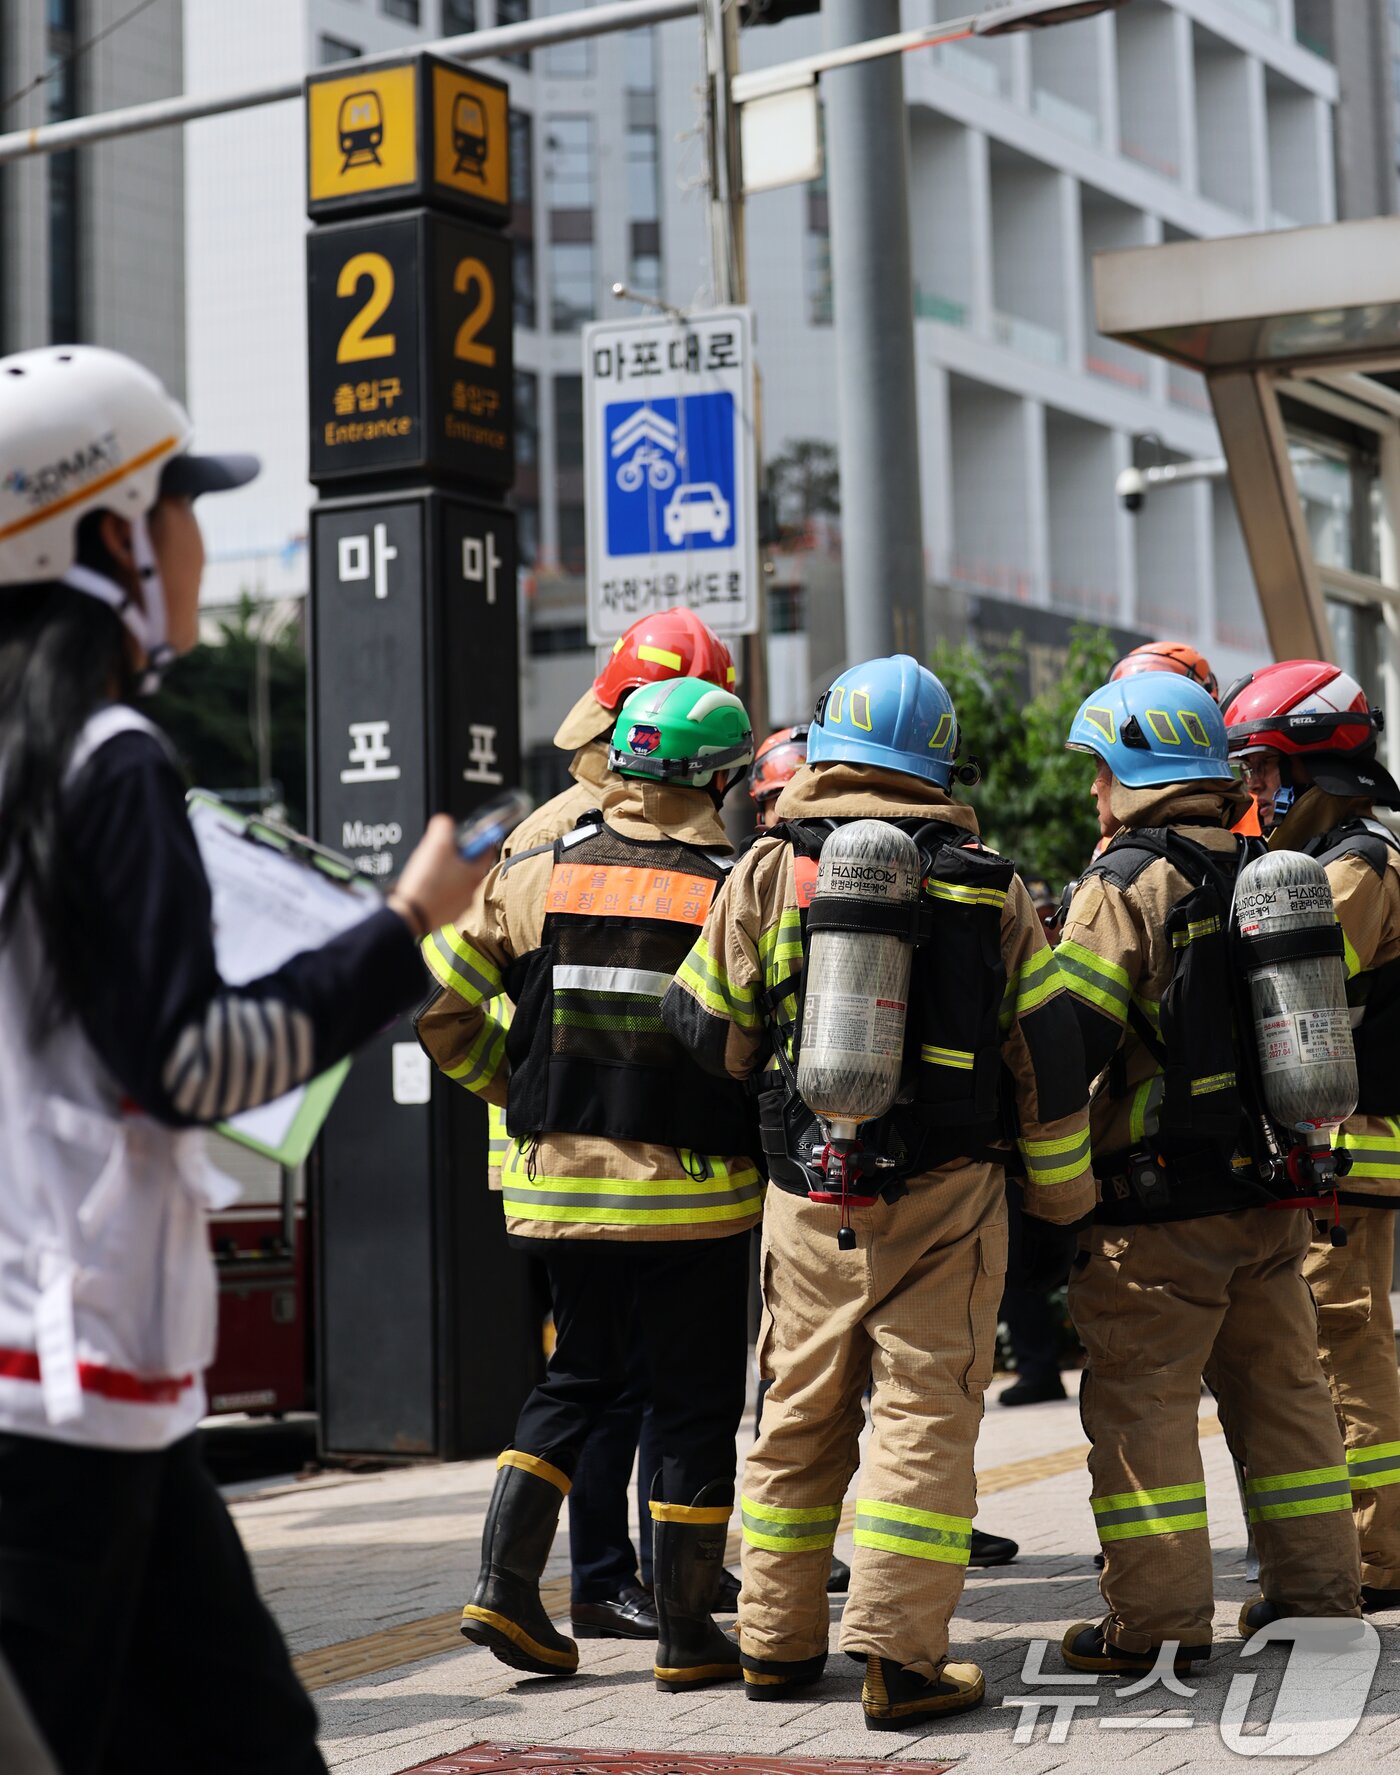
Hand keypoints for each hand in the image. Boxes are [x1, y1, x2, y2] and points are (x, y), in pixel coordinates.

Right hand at [389, 815, 488, 937]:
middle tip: (442, 852)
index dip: (479, 837)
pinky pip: (446, 898)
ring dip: (448, 874)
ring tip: (430, 870)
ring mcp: (461, 906)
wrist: (411, 916)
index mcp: (476, 873)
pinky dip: (439, 890)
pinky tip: (426, 887)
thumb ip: (443, 827)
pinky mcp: (447, 916)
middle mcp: (473, 891)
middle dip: (458, 856)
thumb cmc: (427, 882)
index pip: (488, 849)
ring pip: (458, 883)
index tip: (469, 834)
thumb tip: (445, 822)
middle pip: (471, 866)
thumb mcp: (436, 845)